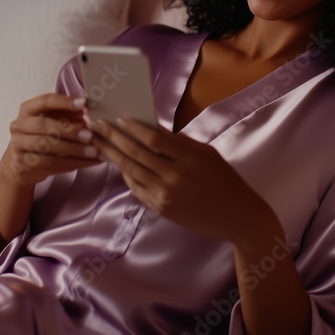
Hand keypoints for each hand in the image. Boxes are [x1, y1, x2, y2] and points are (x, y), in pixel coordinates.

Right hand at [0, 93, 100, 186]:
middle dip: (70, 130)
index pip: (45, 101)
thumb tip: (89, 108)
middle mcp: (19, 125)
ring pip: (46, 146)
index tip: (85, 103)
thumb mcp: (53, 122)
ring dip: (72, 150)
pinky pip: (47, 163)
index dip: (64, 102)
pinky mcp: (21, 162)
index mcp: (27, 109)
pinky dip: (69, 163)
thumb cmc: (43, 137)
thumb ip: (68, 114)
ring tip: (92, 152)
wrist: (21, 165)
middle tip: (90, 136)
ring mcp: (17, 144)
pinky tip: (84, 163)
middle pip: (44, 125)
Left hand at [90, 117, 274, 245]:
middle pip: (136, 153)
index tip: (119, 118)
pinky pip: (137, 189)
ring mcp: (167, 194)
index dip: (133, 127)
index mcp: (189, 157)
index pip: (153, 138)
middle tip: (97, 126)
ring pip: (132, 171)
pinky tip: (119, 164)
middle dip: (113, 138)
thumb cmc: (225, 180)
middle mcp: (175, 176)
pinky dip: (126, 175)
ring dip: (113, 155)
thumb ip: (179, 143)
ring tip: (100, 143)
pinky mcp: (162, 208)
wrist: (237, 216)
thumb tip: (152, 128)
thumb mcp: (207, 154)